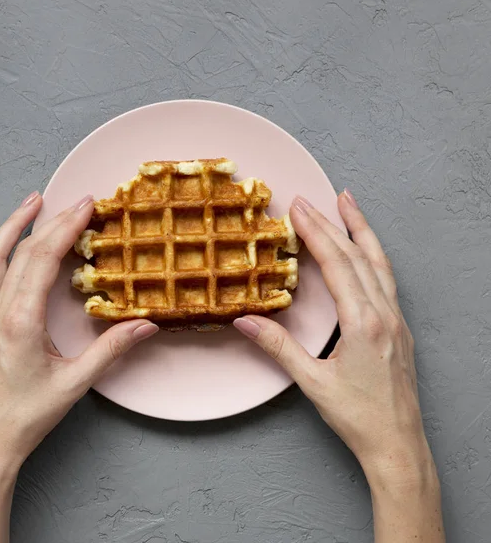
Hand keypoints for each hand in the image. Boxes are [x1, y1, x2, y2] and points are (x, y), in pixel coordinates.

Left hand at [0, 192, 157, 474]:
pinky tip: (17, 238)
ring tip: (35, 200)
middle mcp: (0, 310)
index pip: (43, 260)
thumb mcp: (76, 382)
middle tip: (81, 201)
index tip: (86, 207)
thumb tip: (146, 324)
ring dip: (16, 224)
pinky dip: (3, 245)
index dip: (66, 228)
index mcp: (20, 321)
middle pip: (26, 251)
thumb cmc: (29, 413)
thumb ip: (112, 349)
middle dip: (54, 221)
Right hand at [234, 191, 428, 479]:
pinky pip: (386, 277)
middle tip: (309, 199)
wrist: (398, 444)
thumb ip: (278, 346)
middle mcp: (384, 314)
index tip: (299, 208)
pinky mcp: (398, 327)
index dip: (316, 233)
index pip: (337, 264)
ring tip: (348, 202)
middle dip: (331, 222)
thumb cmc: (358, 417)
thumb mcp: (312, 382)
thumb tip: (245, 320)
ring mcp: (396, 319)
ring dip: (361, 229)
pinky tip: (364, 248)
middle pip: (357, 255)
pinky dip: (373, 253)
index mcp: (364, 323)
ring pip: (379, 262)